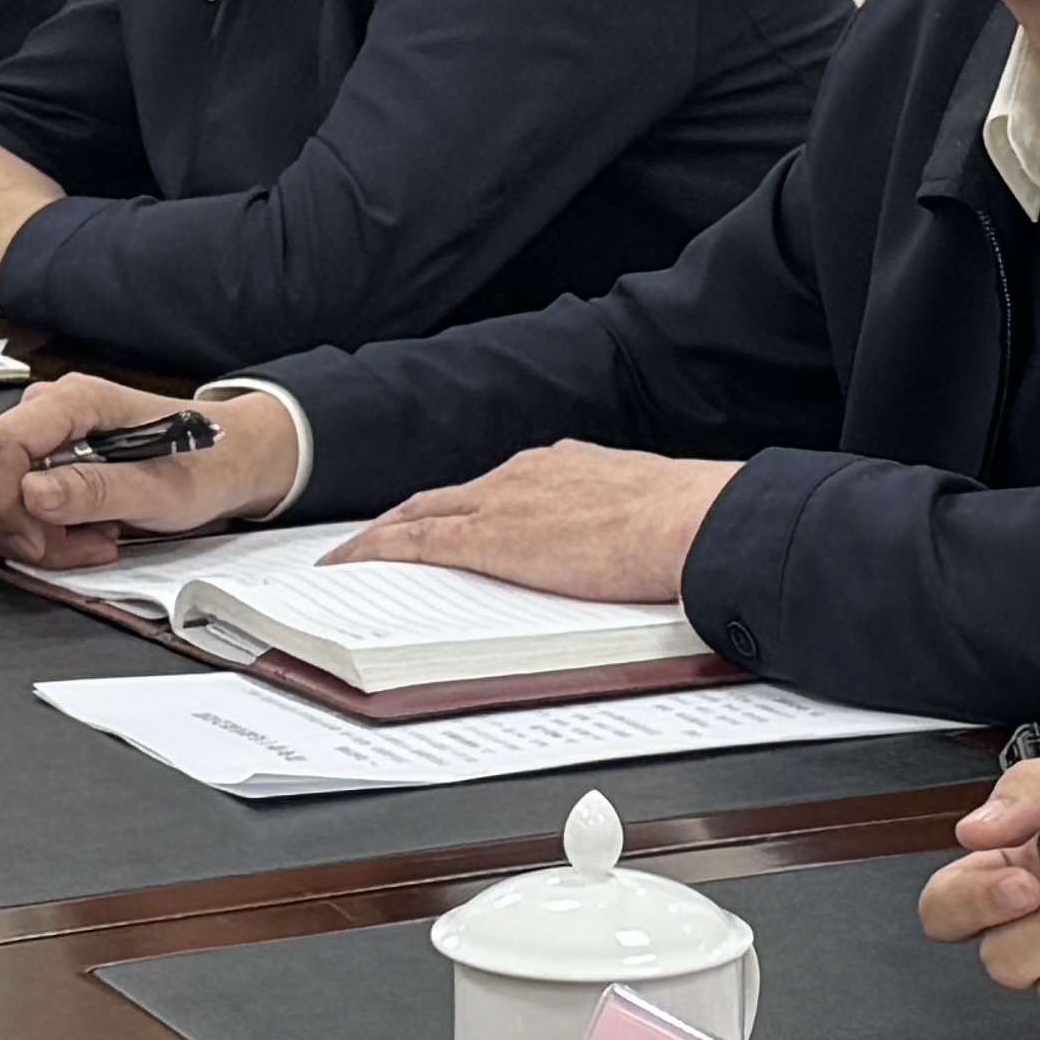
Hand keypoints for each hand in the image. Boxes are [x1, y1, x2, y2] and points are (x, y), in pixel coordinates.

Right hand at [0, 376, 303, 568]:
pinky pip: (7, 513)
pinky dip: (37, 538)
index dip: (3, 503)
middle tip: (87, 544)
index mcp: (74, 401)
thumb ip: (94, 491)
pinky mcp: (41, 471)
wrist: (227, 464)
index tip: (37, 542)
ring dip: (35, 539)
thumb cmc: (202, 465)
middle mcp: (48, 415)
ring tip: (93, 538)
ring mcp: (41, 444)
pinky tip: (82, 535)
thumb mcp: (160, 489)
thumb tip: (30, 495)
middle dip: (27, 531)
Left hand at [338, 444, 731, 604]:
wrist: (693, 521)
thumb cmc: (690, 525)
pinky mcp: (486, 540)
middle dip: (407, 520)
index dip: (462, 508)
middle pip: (445, 498)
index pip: (495, 490)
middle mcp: (523, 475)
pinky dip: (371, 554)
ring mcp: (500, 503)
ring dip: (382, 539)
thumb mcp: (648, 516)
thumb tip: (632, 552)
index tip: (445, 524)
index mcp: (567, 468)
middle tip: (373, 545)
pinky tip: (346, 571)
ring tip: (350, 561)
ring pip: (418, 516)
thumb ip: (621, 528)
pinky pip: (409, 545)